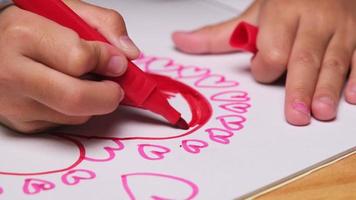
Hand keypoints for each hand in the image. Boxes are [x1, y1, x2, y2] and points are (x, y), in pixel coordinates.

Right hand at [0, 1, 138, 132]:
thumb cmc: (28, 27)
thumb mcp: (64, 10)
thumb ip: (103, 24)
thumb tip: (128, 54)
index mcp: (24, 35)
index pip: (79, 58)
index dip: (106, 60)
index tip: (116, 60)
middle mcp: (13, 73)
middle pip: (76, 98)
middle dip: (108, 95)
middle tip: (116, 87)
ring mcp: (15, 104)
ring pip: (76, 115)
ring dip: (93, 101)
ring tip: (83, 81)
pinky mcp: (22, 124)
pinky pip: (65, 123)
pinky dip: (77, 110)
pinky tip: (66, 91)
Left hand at [172, 0, 355, 125]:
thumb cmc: (288, 2)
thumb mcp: (253, 16)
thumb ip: (218, 36)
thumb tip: (181, 41)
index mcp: (284, 14)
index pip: (273, 48)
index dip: (265, 65)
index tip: (262, 69)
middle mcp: (313, 21)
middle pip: (304, 58)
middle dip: (299, 88)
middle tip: (296, 116)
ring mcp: (340, 29)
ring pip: (334, 61)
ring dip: (328, 88)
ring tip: (321, 112)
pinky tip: (353, 97)